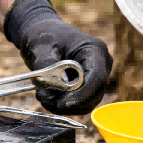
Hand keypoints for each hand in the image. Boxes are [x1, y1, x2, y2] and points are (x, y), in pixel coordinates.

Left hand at [5, 0, 112, 115]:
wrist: (43, 36)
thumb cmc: (44, 35)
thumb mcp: (41, 46)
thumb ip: (46, 64)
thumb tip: (49, 84)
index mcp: (95, 50)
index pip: (97, 79)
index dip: (81, 95)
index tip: (61, 102)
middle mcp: (101, 65)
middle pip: (94, 95)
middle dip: (70, 103)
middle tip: (45, 97)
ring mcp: (96, 78)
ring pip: (87, 103)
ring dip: (65, 107)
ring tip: (43, 95)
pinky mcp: (88, 87)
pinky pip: (80, 104)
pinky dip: (63, 106)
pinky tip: (48, 97)